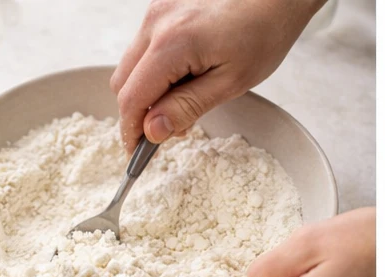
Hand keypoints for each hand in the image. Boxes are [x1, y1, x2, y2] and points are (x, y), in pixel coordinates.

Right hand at [112, 0, 322, 151]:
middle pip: (122, 81)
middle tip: (169, 131)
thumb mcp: (230, 83)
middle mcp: (155, 22)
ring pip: (131, 64)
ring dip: (147, 92)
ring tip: (184, 104)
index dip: (130, 131)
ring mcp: (156, 11)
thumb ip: (187, 107)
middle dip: (139, 113)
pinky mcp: (162, 6)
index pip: (131, 98)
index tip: (137, 153)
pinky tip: (186, 78)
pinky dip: (155, 70)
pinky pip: (145, 47)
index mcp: (170, 44)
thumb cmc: (262, 35)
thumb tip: (152, 131)